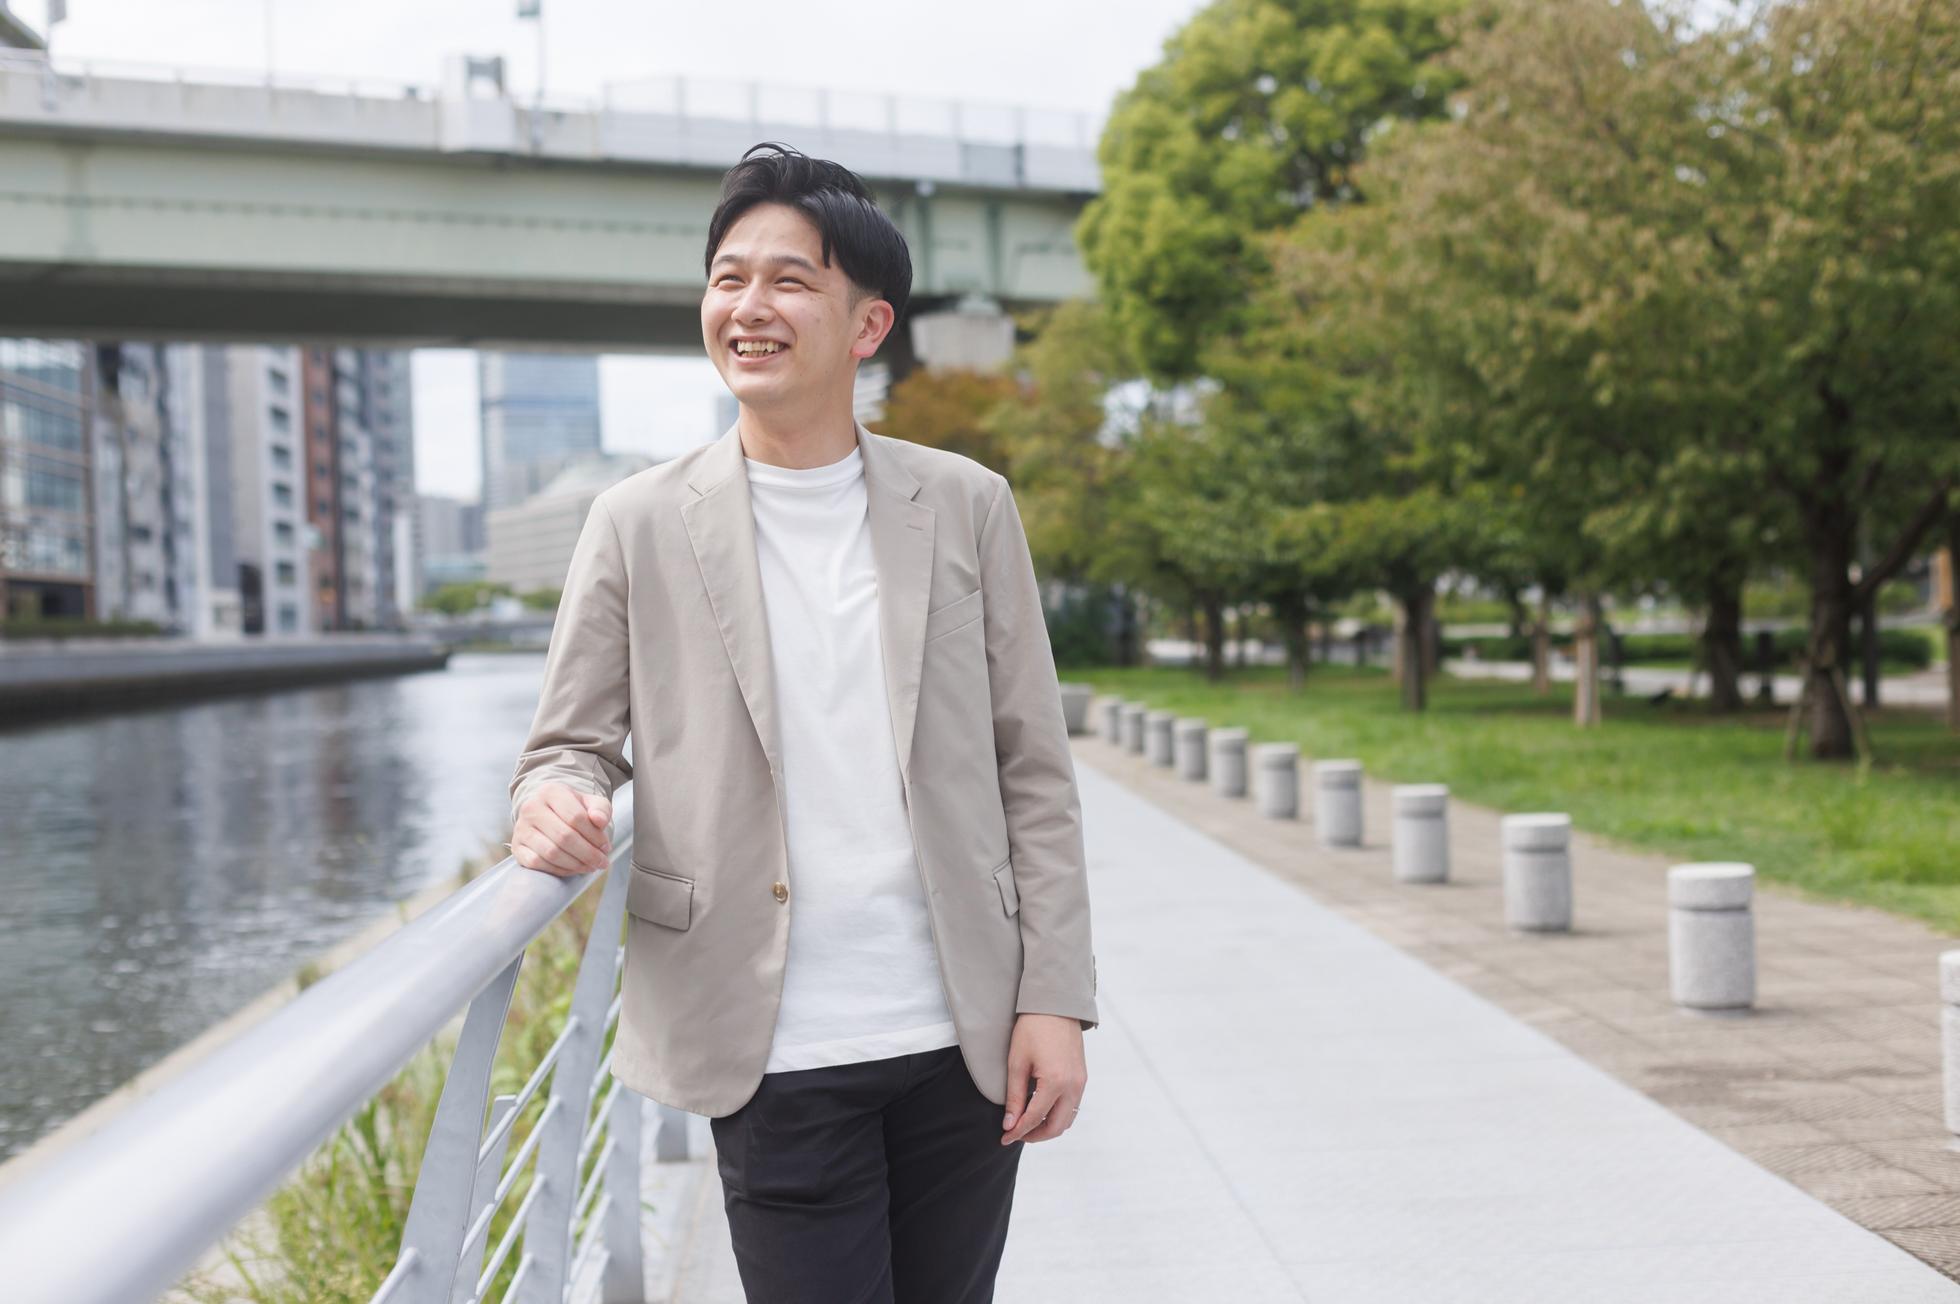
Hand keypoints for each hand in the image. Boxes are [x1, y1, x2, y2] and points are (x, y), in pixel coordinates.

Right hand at [510, 783, 612, 876]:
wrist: (547, 812)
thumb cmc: (573, 809)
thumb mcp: (590, 803)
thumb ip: (601, 809)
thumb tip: (600, 821)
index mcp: (551, 792)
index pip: (576, 817)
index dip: (595, 836)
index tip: (607, 847)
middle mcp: (531, 808)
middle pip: (564, 837)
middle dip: (588, 854)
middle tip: (602, 862)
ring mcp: (521, 828)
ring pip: (551, 852)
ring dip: (575, 864)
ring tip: (591, 867)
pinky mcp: (517, 847)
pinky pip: (537, 864)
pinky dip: (559, 870)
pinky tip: (573, 869)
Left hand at [1000, 1012, 1086, 1144]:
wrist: (1056, 1005)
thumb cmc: (1033, 1029)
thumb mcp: (1017, 1062)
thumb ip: (1014, 1096)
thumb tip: (1010, 1123)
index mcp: (1055, 1082)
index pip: (1035, 1118)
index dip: (1018, 1131)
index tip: (1004, 1137)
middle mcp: (1073, 1086)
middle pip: (1057, 1127)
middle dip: (1035, 1136)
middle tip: (1016, 1134)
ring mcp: (1081, 1082)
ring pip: (1068, 1120)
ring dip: (1048, 1127)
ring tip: (1027, 1124)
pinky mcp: (1082, 1077)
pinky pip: (1073, 1107)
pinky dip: (1058, 1115)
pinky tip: (1042, 1110)